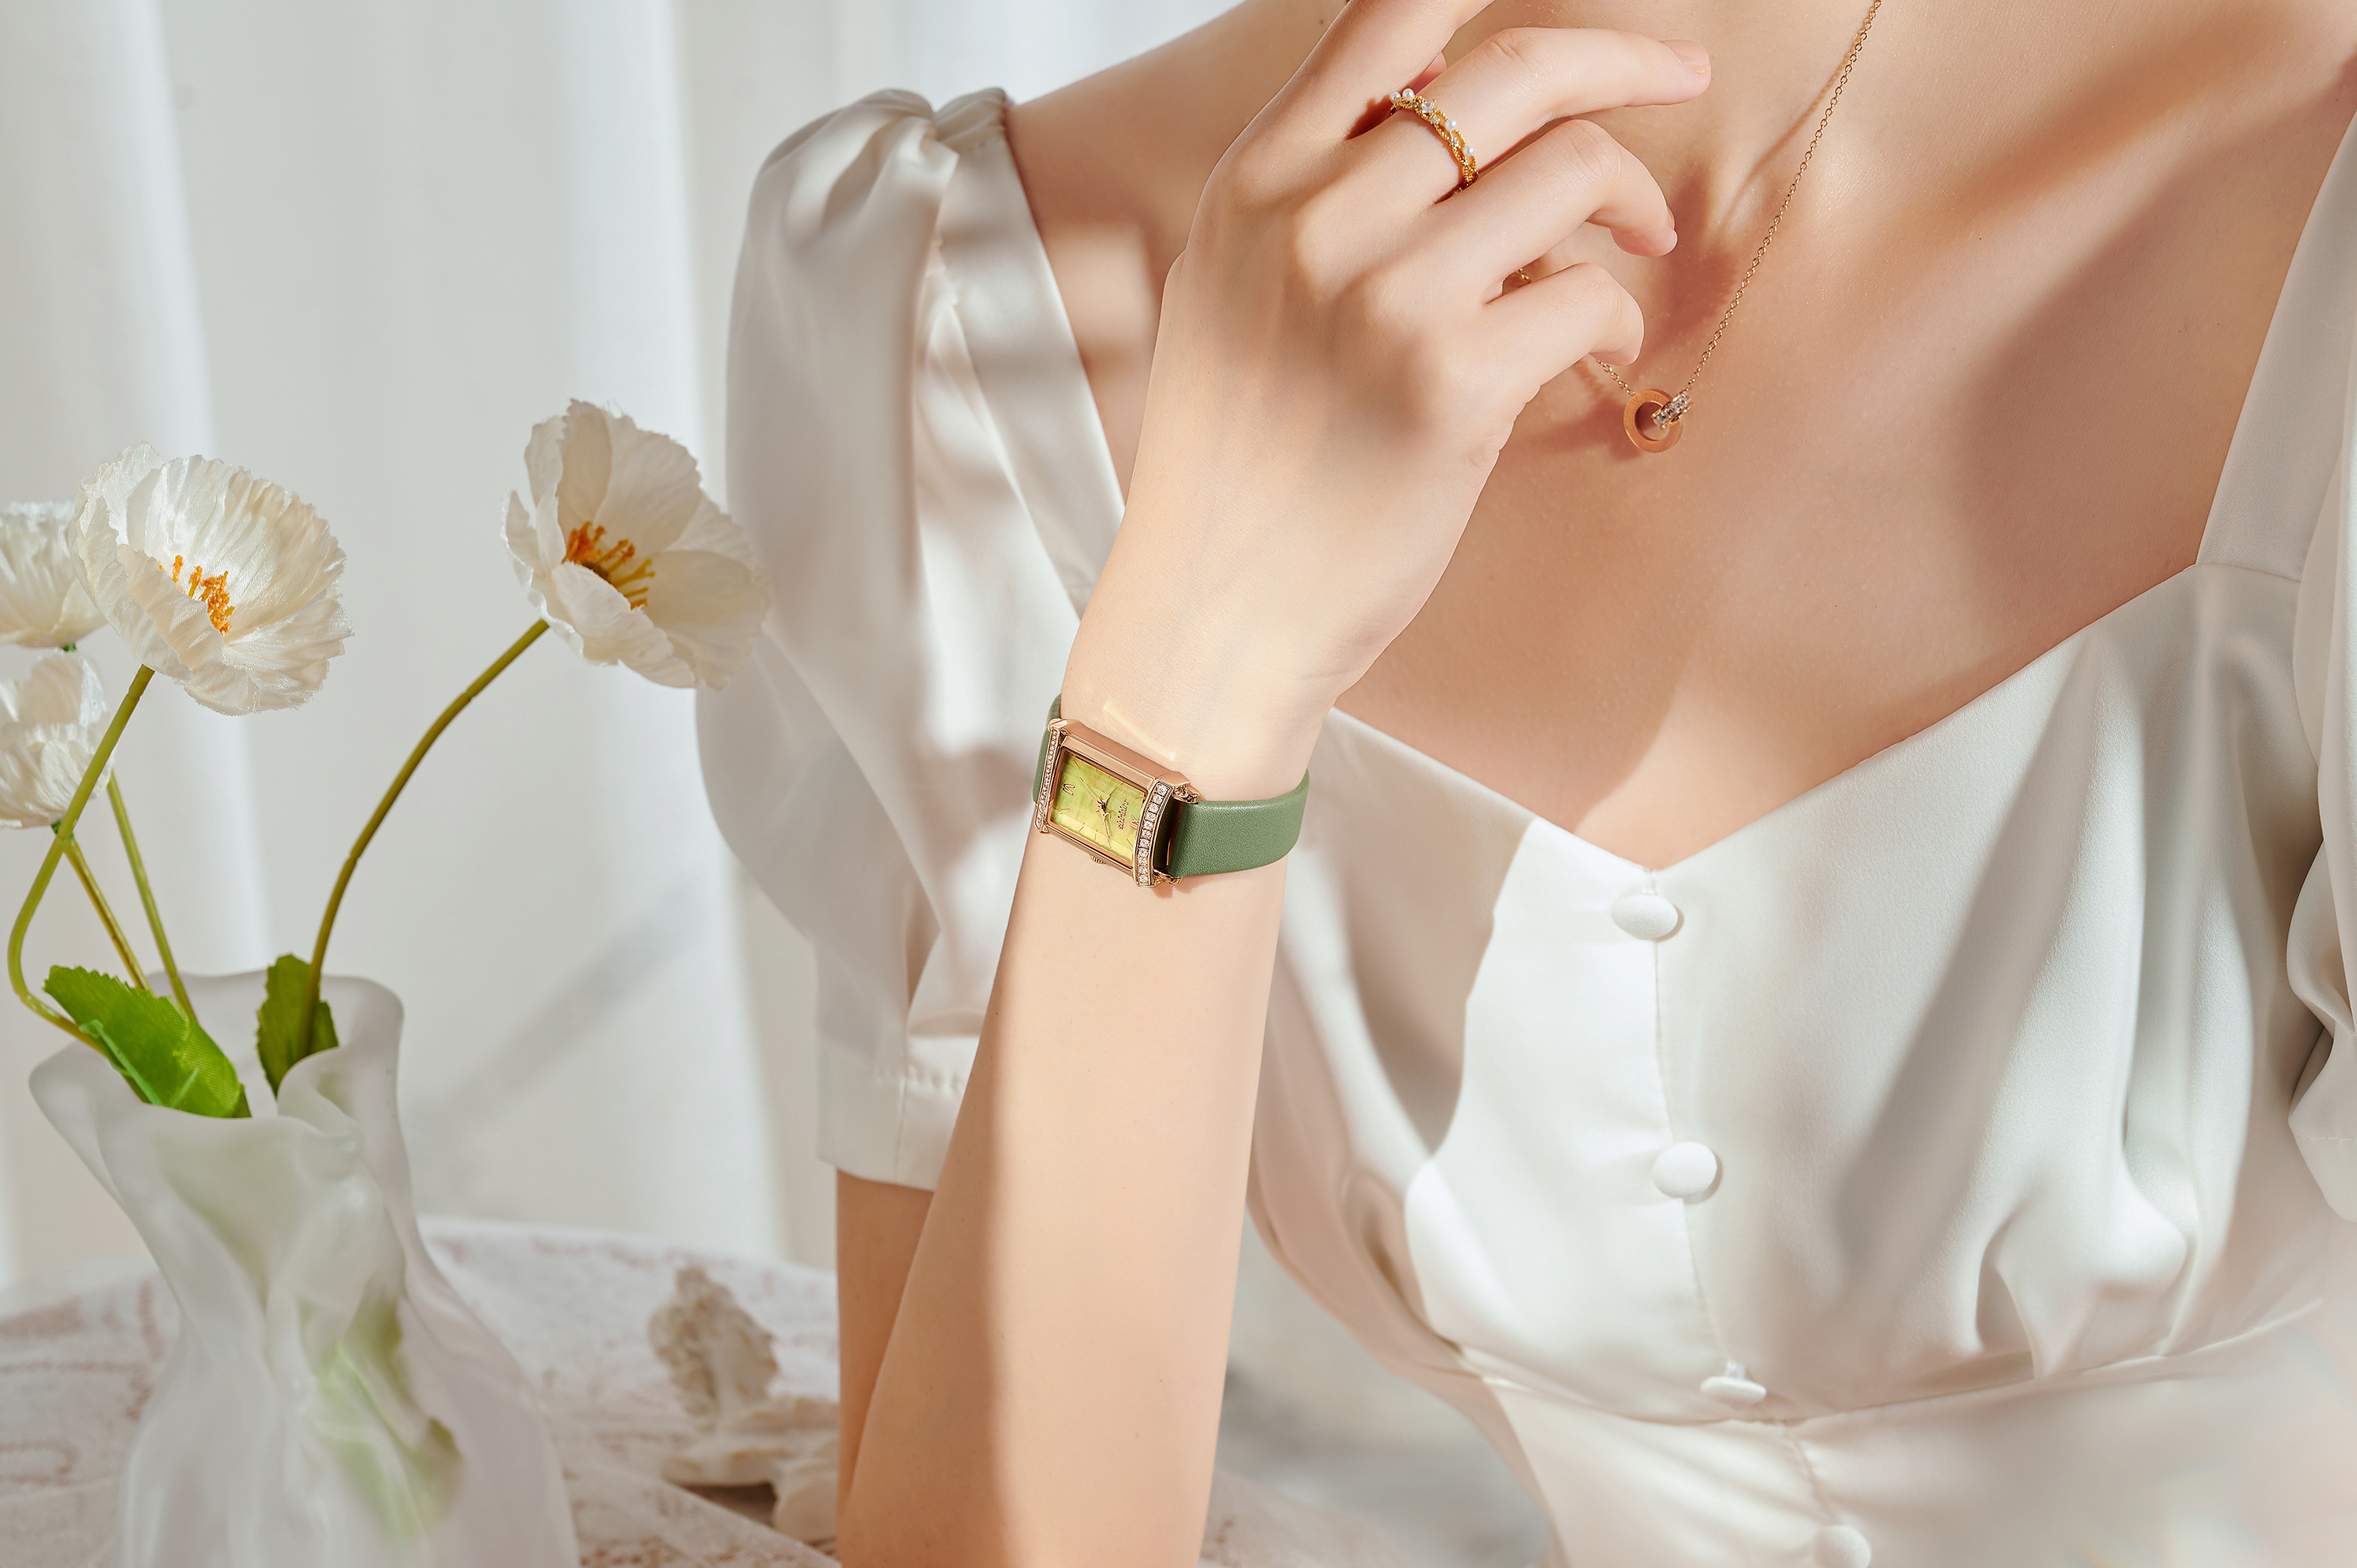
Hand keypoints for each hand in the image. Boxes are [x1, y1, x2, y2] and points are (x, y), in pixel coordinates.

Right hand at [1064, 0, 1707, 796]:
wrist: (1212, 614)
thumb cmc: (1235, 466)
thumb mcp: (1228, 293)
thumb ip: (1310, 188)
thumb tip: (1445, 90)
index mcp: (1254, 186)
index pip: (1385, 16)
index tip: (1583, 19)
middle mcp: (1313, 220)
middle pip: (1512, 70)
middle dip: (1627, 61)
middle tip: (1685, 81)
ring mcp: (1384, 298)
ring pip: (1571, 169)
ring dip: (1632, 200)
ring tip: (1636, 245)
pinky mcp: (1452, 385)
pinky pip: (1587, 293)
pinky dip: (1614, 317)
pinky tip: (1598, 353)